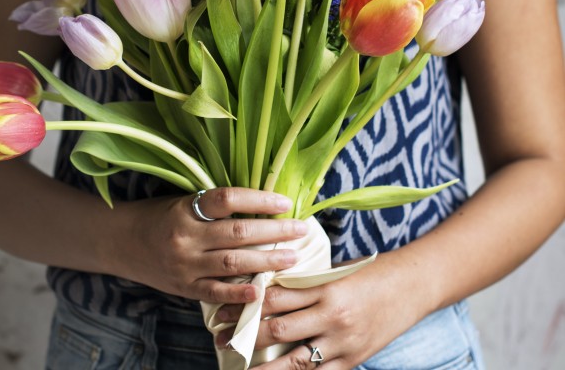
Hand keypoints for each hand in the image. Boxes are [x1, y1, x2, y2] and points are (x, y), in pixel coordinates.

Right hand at [107, 187, 308, 304]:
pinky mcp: (183, 287)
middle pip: (238, 233)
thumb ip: (214, 206)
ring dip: (267, 260)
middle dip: (275, 232)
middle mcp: (186, 236)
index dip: (259, 199)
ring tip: (293, 257)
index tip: (285, 202)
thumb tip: (259, 204)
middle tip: (301, 229)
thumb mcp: (182, 201)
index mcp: (186, 209)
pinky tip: (261, 290)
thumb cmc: (157, 216)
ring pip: (233, 262)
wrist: (119, 241)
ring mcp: (185, 264)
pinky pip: (215, 292)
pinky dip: (239, 292)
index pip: (228, 199)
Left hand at [215, 250, 428, 368]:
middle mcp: (332, 316)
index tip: (225, 307)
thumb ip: (304, 281)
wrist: (410, 286)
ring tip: (238, 368)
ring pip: (294, 361)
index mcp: (325, 288)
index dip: (247, 304)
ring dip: (262, 367)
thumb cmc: (369, 273)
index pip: (276, 297)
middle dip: (246, 335)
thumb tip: (267, 287)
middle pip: (279, 329)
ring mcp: (343, 343)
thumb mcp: (335, 270)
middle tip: (220, 337)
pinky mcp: (353, 361)